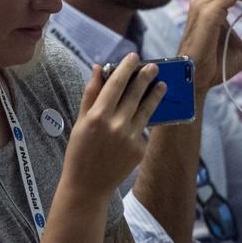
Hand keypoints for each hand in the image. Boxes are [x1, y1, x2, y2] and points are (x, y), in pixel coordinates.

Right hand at [64, 53, 165, 194]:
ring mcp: (130, 138)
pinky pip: (143, 130)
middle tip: (154, 66)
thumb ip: (90, 94)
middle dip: (145, 77)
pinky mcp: (140, 150)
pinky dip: (142, 122)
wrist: (88, 186)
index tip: (134, 56)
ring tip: (162, 85)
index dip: (126, 68)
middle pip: (135, 94)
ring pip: (146, 110)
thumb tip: (97, 68)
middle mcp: (116, 125)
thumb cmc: (79, 152)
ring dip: (155, 95)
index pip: (116, 84)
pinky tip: (144, 116)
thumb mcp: (79, 122)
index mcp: (97, 116)